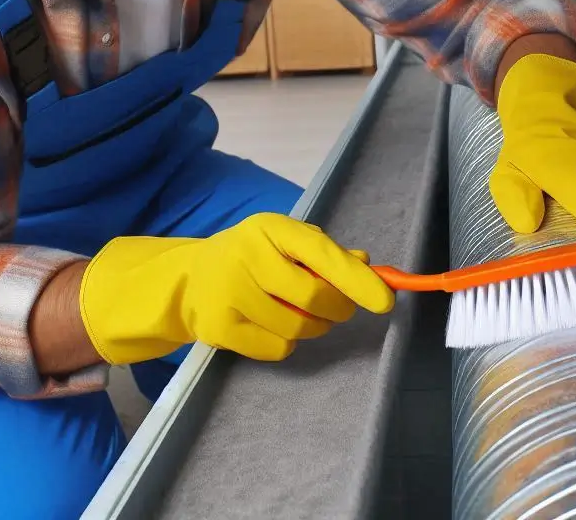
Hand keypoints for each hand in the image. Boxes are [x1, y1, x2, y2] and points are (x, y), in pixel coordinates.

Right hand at [78, 213, 393, 364]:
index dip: (356, 279)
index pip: (321, 253)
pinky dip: (287, 343)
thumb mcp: (286, 242)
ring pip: (297, 328)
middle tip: (338, 309)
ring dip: (313, 328)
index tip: (385, 301)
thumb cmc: (253, 256)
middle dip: (336, 308)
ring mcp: (228, 292)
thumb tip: (368, 265)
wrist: (190, 279)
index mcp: (270, 228)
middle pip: (312, 297)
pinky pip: (276, 349)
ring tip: (300, 314)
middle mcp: (247, 255)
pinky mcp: (218, 327)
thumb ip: (327, 253)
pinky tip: (271, 324)